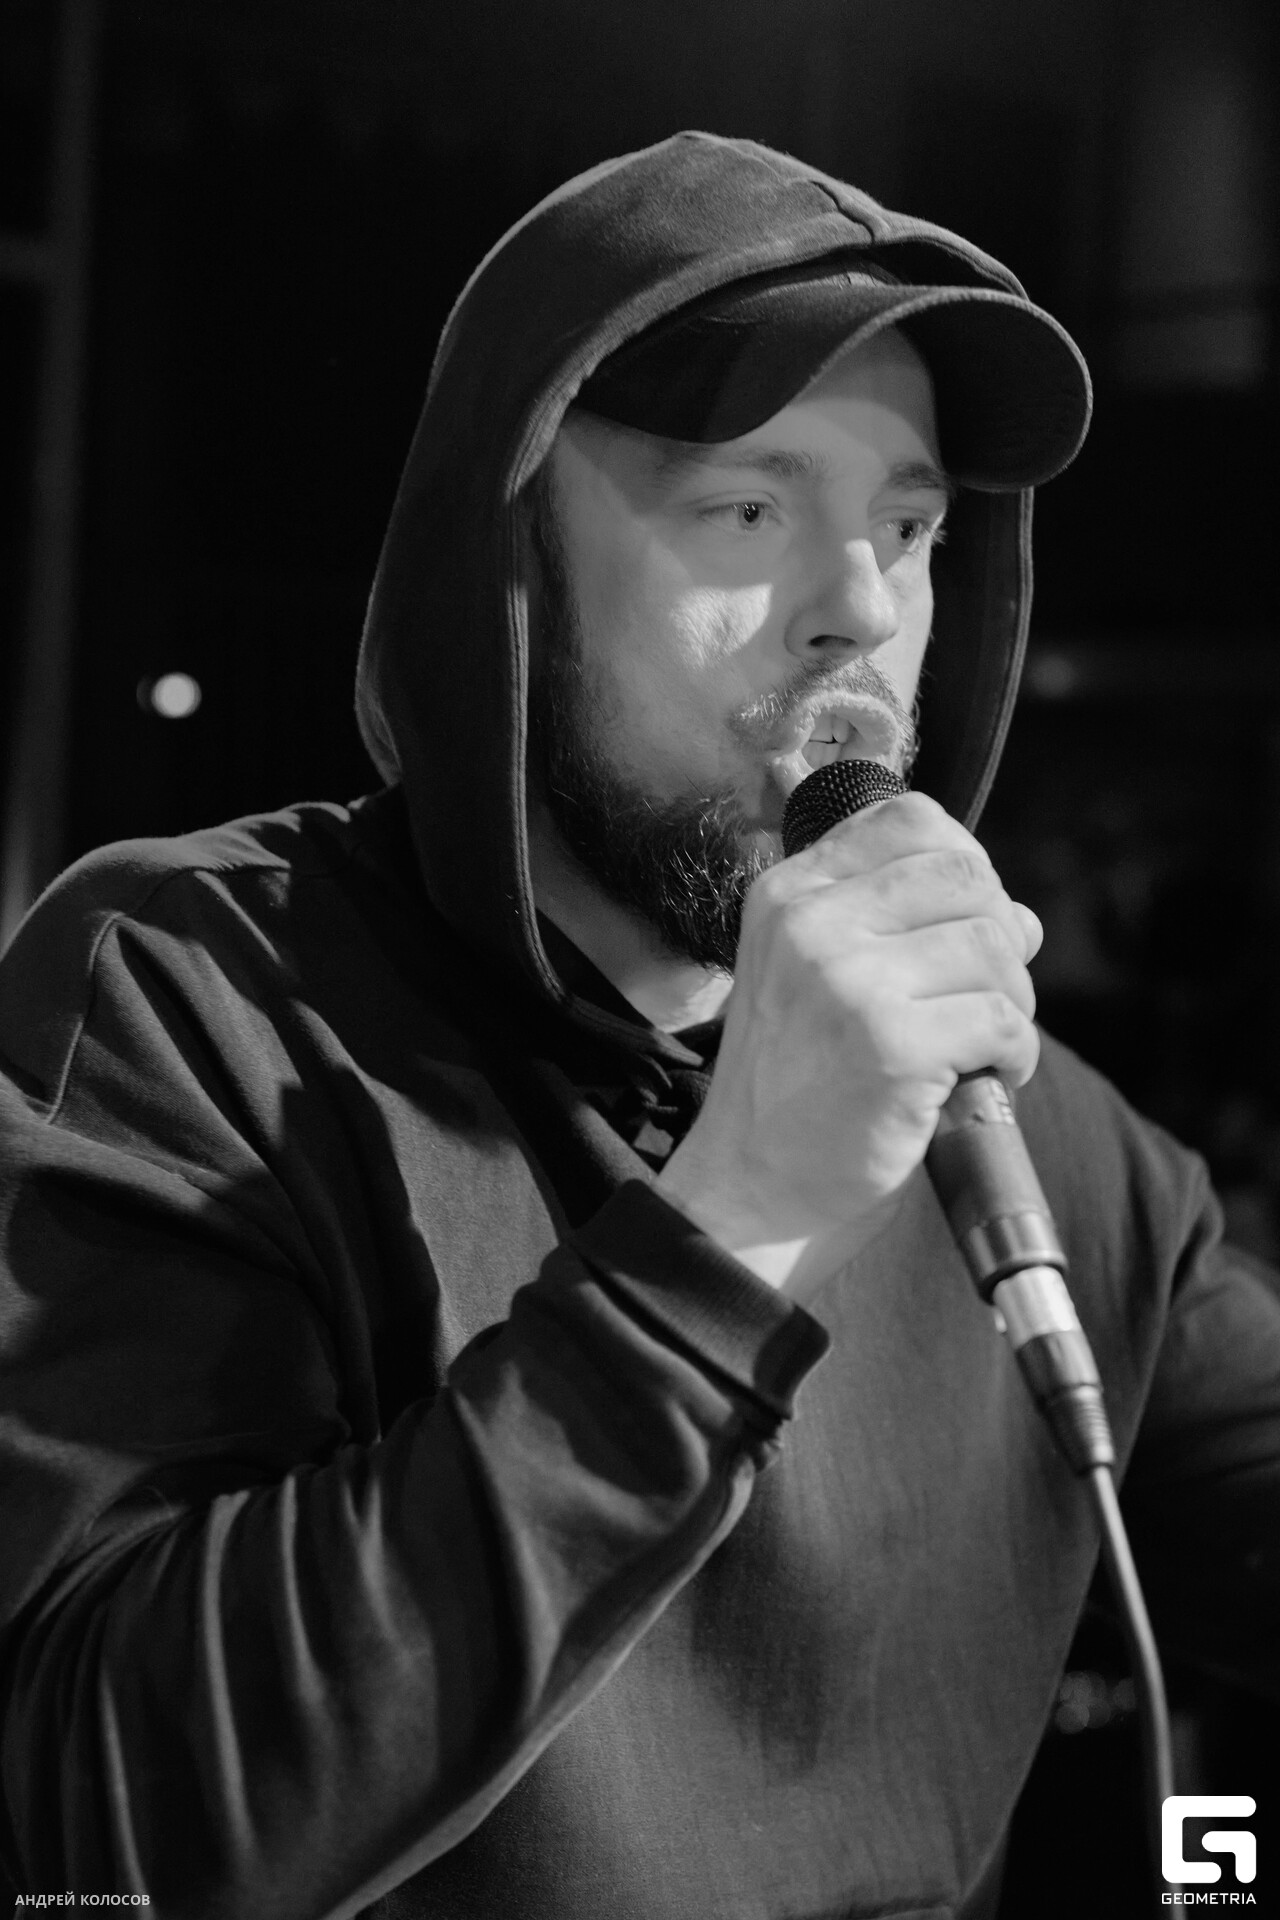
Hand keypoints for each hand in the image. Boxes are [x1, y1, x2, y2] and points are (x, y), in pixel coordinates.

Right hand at [655, 791, 1041, 1302]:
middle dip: (999, 937)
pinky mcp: (892, 1046)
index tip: (964, 923)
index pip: (911, 819)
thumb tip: (1021, 916)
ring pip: (997, 946)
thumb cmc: (795, 1087)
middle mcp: (812, 924)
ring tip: (977, 1048)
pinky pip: (1006, 1020)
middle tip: (982, 996)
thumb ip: (900, 928)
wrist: (750, 1190)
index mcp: (788, 894)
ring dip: (1012, 1003)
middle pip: (967, 877)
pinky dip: (1015, 1056)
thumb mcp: (815, 978)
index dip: (965, 864)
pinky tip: (980, 1082)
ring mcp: (850, 983)